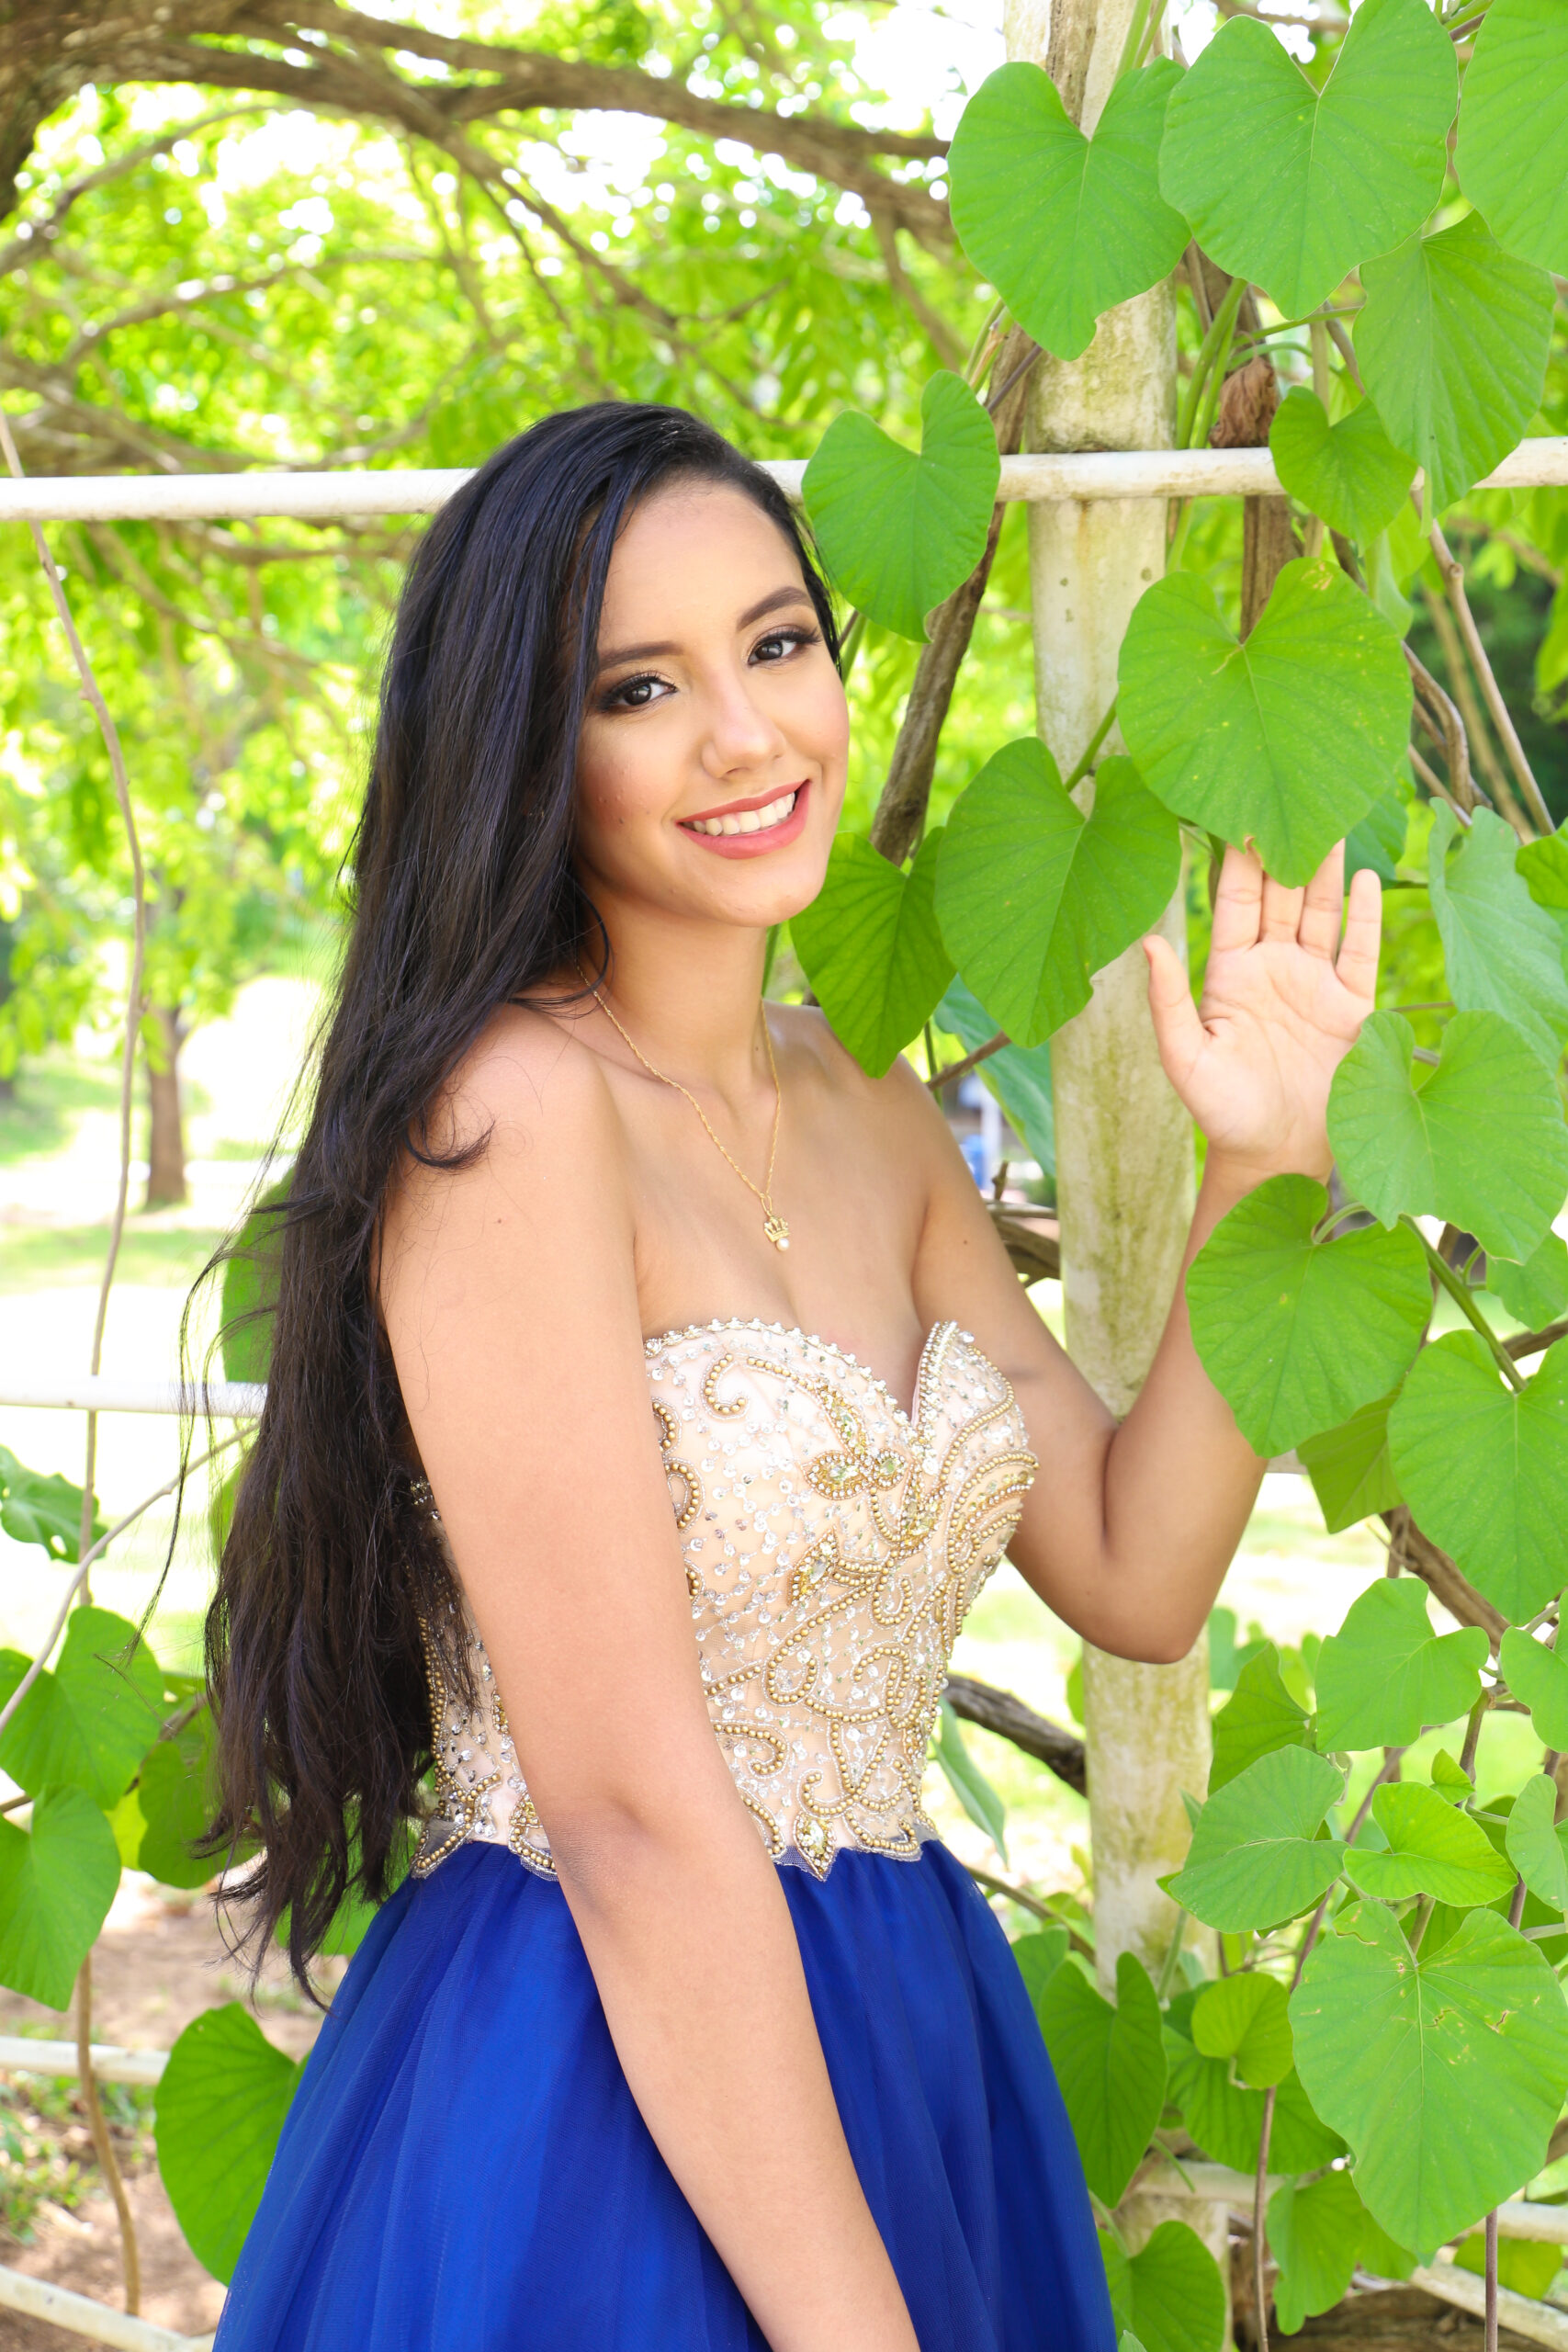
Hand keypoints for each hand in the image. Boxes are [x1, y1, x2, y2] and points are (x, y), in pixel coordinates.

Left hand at [1143, 841, 1381, 1185]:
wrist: (1274, 1156)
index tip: (1236, 812)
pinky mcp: (1352, 1006)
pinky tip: (1364, 880)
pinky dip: (1364, 917)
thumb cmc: (1220, 1111)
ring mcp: (1315, 983)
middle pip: (1281, 896)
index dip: (1237, 860)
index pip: (1235, 901)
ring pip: (1322, 913)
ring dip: (1325, 871)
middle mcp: (1273, 967)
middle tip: (1288, 795)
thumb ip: (1168, 1002)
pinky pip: (1360, 952)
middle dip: (1284, 850)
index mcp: (1230, 972)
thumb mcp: (1185, 1057)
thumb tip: (1146, 943)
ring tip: (1328, 824)